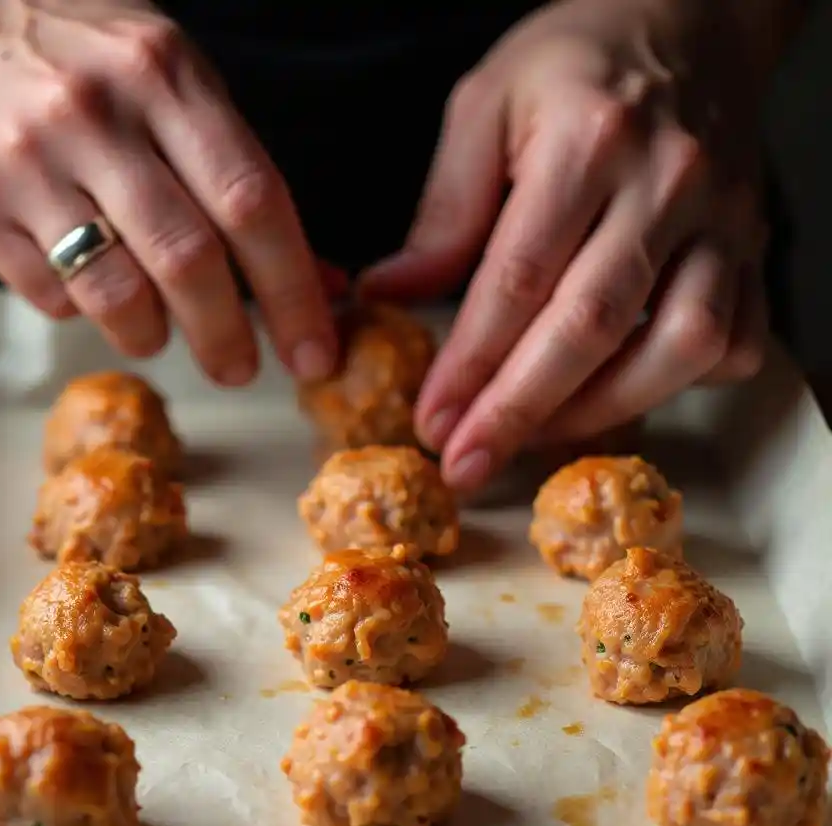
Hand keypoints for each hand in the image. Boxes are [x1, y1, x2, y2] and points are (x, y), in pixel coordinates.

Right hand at [0, 0, 336, 383]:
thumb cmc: (82, 54)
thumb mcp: (173, 81)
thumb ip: (241, 178)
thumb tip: (321, 280)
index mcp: (164, 75)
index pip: (251, 203)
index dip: (294, 292)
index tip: (315, 354)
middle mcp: (95, 114)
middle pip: (188, 261)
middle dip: (227, 337)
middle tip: (240, 370)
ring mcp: (26, 160)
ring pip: (117, 295)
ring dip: (154, 335)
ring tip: (160, 331)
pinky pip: (52, 296)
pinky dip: (86, 311)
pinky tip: (88, 282)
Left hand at [360, 0, 777, 490]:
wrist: (692, 18)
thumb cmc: (577, 63)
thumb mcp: (485, 107)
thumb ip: (443, 210)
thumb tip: (388, 295)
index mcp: (588, 142)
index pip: (516, 279)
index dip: (469, 364)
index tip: (432, 420)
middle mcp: (666, 183)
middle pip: (590, 325)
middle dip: (519, 411)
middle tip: (467, 464)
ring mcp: (722, 220)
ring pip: (677, 346)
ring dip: (599, 411)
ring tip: (534, 439)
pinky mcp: (753, 246)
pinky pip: (734, 339)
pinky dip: (677, 384)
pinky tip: (619, 394)